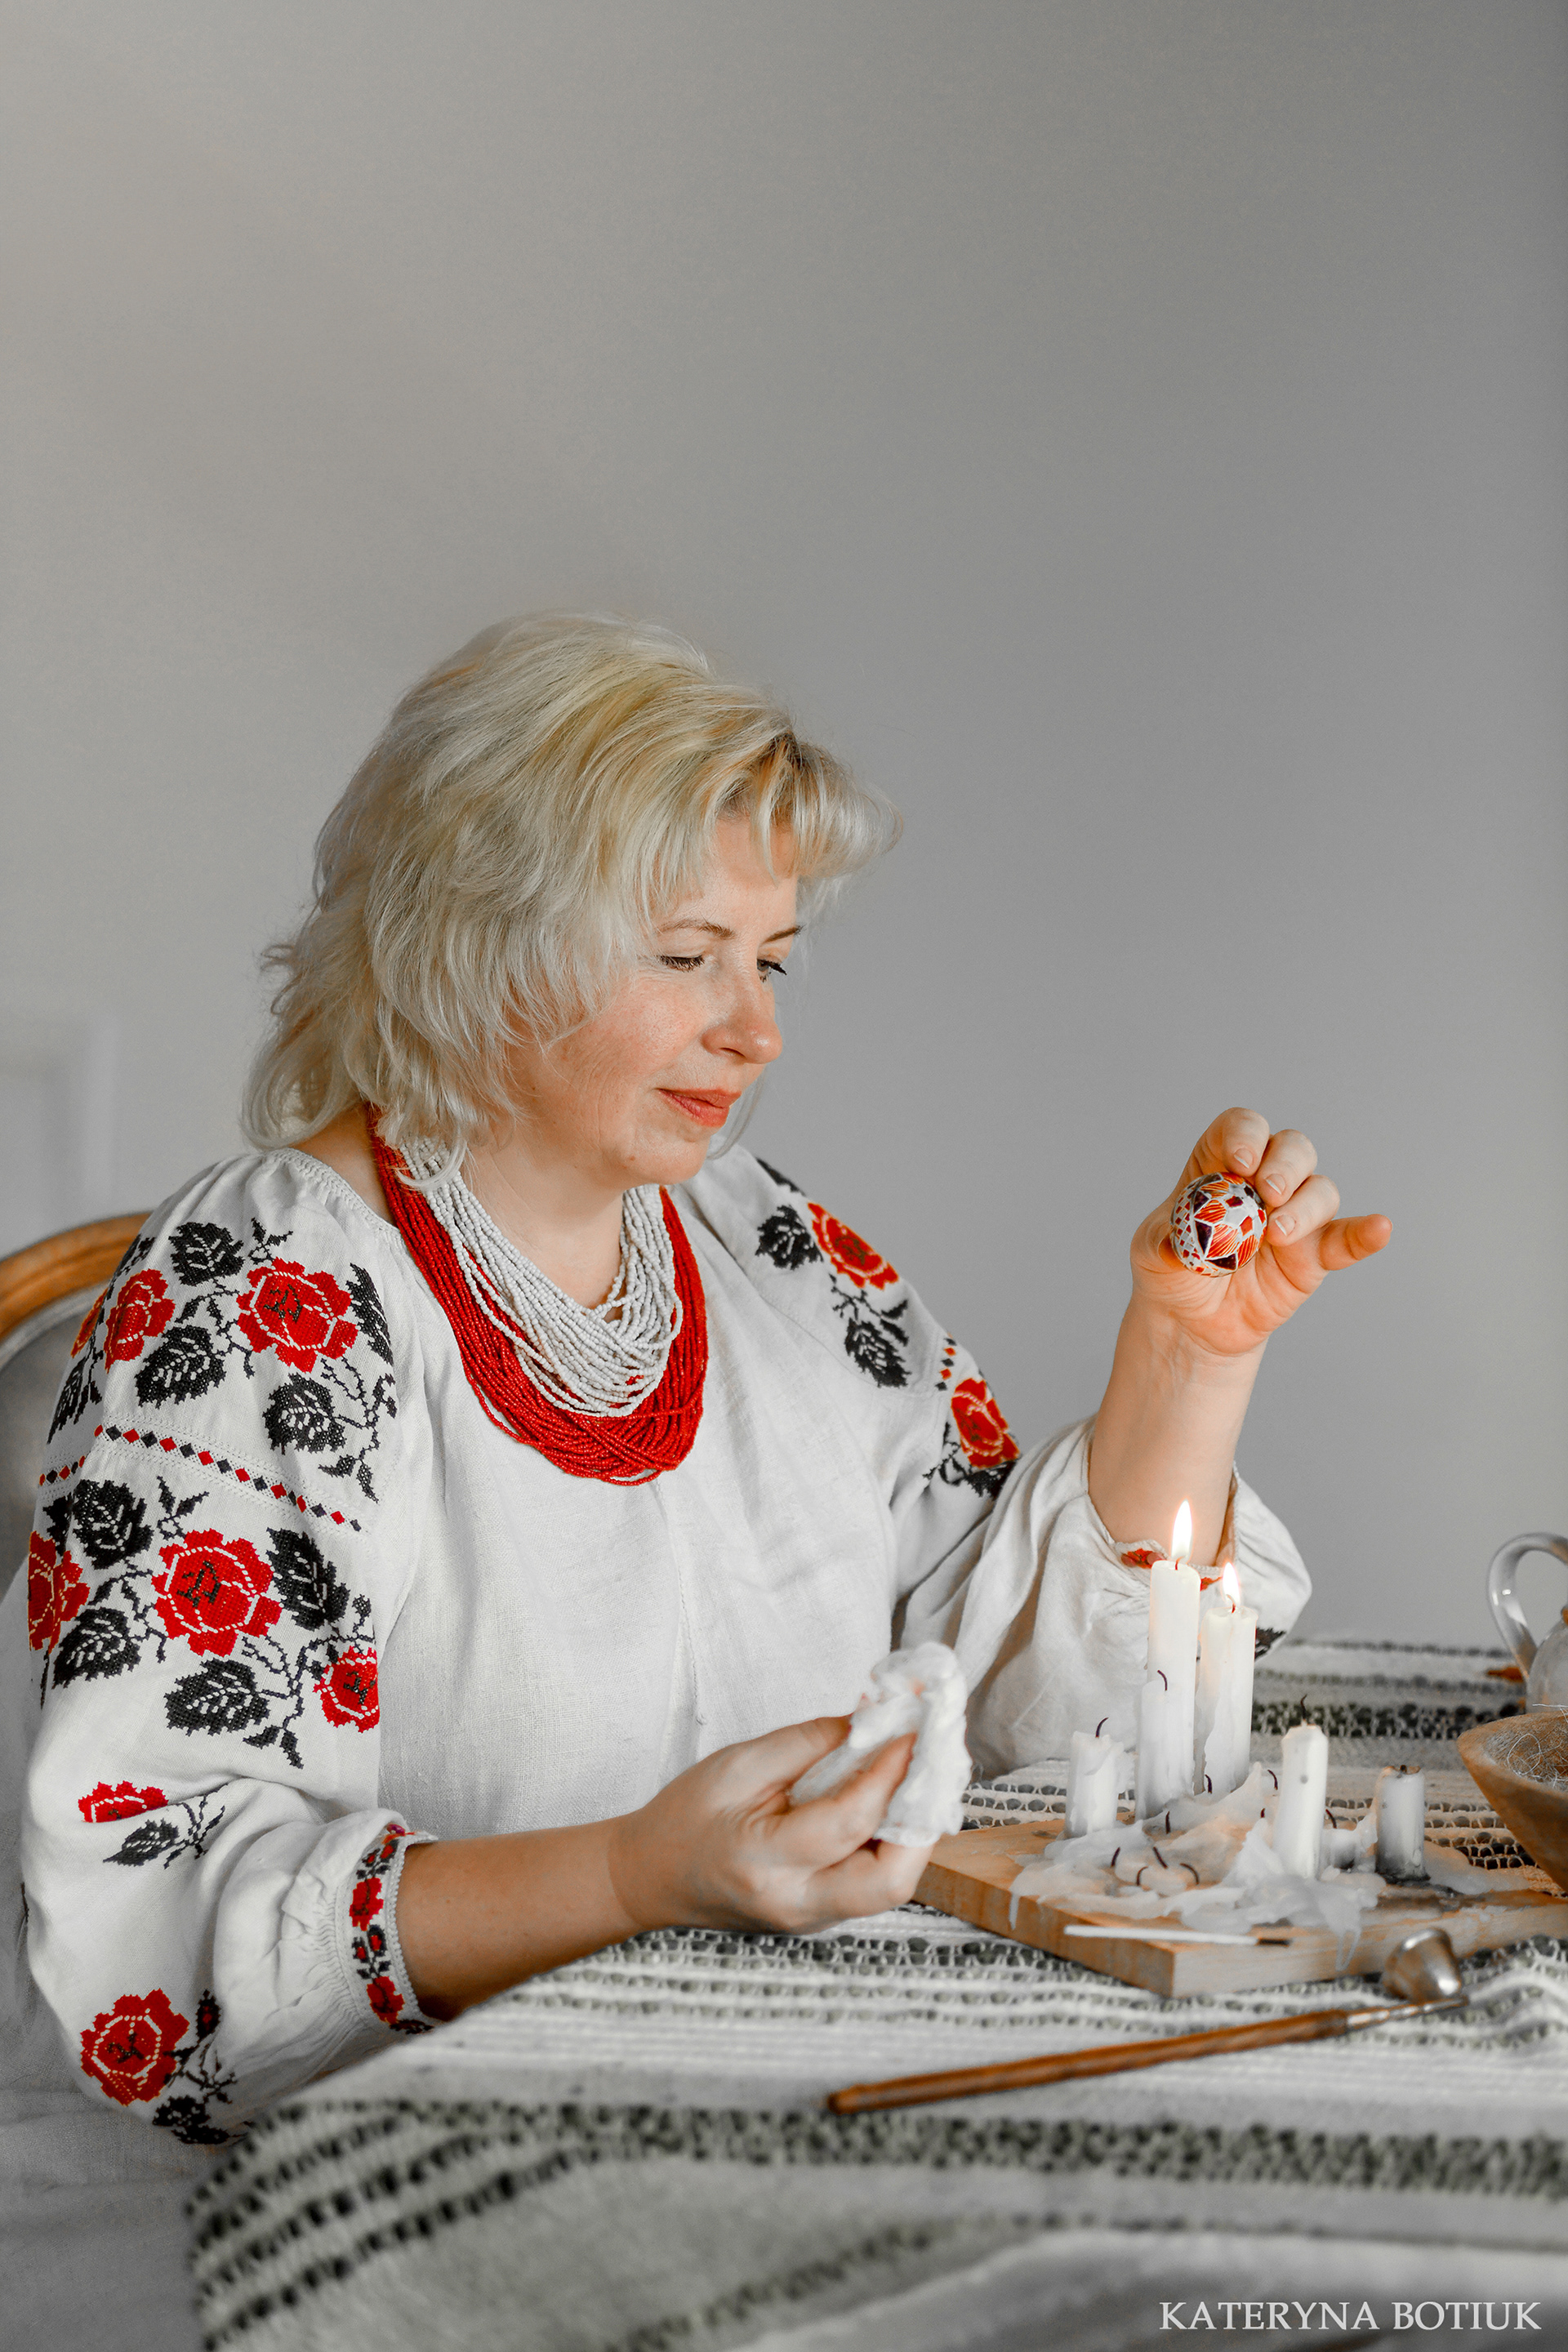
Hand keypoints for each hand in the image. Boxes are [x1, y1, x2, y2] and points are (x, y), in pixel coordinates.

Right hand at [607, 1717, 932, 1934]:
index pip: (850, 1822)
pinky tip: (892, 1798)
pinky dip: (894, 1839)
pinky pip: (875, 1882)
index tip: (913, 1726)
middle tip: (929, 1760)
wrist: (651, 1877)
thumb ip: (810, 1743)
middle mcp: (796, 1903)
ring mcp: (813, 1918)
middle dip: (921, 1818)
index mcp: (764, 1864)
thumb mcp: (738, 1764)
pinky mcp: (824, 1914)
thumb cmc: (685, 1816)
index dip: (891, 1770)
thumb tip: (874, 1721)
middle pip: (891, 1881)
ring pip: (892, 1886)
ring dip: (914, 1827)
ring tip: (917, 1772)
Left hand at [1130, 1106, 1391, 1361]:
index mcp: (1221, 1163)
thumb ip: (1162, 1243)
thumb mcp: (1151, 1254)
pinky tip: (1380, 1229)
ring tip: (1277, 1234)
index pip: (1243, 1128)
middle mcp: (1265, 1181)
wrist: (1191, 1321)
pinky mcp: (1315, 1254)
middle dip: (1284, 1164)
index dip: (1245, 1135)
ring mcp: (1295, 1216)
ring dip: (1305, 1206)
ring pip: (1320, 1189)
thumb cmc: (1172, 1270)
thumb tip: (1178, 1245)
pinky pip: (1347, 1238)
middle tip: (1267, 1193)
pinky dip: (1366, 1233)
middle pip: (1292, 1148)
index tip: (1238, 1161)